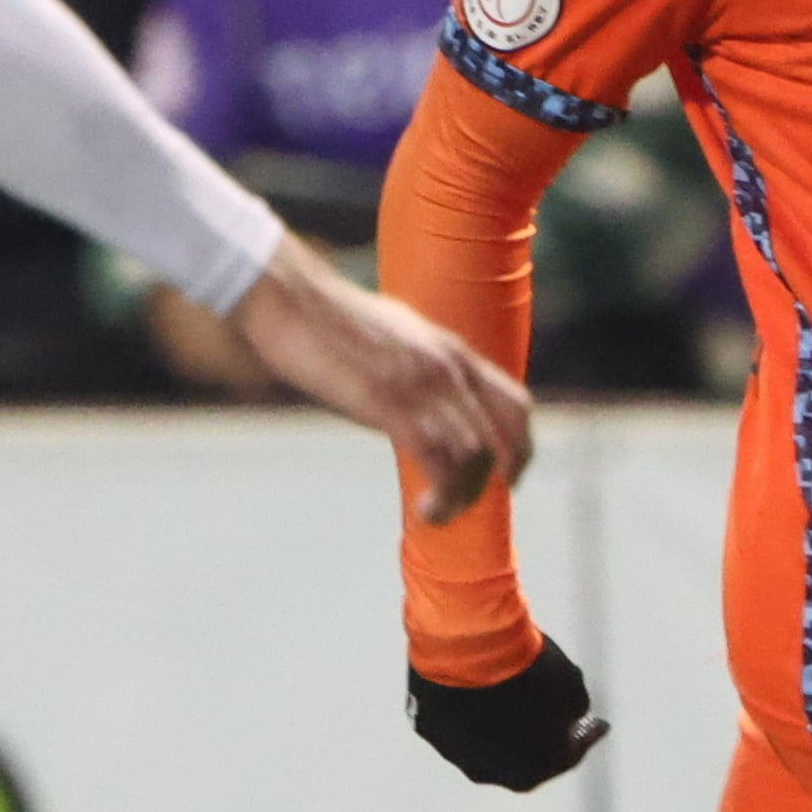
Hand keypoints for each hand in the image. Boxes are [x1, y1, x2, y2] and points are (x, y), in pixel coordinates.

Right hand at [228, 240, 533, 524]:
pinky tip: (424, 511)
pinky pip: (440, 463)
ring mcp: (423, 385)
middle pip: (504, 434)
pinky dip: (442, 496)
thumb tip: (416, 396)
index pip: (515, 402)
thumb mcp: (393, 337)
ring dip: (463, 495)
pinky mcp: (392, 404)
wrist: (292, 299)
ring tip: (438, 512)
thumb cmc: (327, 319)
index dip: (520, 446)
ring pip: (475, 455)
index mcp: (451, 349)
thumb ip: (417, 365)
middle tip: (474, 504)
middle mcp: (448, 367)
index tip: (508, 475)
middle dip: (498, 477)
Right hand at [409, 637, 604, 790]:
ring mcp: (454, 751)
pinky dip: (469, 706)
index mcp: (530, 772)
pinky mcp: (427, 726)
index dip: (582, 737)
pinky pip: (455, 718)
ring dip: (498, 721)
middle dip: (536, 736)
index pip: (566, 756)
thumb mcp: (570, 686)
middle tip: (549, 713)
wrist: (469, 646)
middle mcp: (490, 772)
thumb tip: (568, 713)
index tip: (597, 724)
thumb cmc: (528, 669)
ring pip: (482, 738)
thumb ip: (572, 709)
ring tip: (510, 694)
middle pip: (519, 755)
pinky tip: (476, 684)